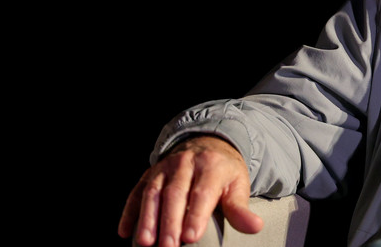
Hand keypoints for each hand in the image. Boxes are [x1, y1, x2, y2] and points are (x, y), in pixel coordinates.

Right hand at [119, 135, 262, 245]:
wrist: (207, 144)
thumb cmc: (223, 172)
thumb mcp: (238, 185)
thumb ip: (241, 209)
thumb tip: (255, 227)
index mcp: (211, 166)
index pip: (202, 192)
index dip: (196, 215)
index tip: (191, 237)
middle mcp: (185, 164)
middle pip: (175, 194)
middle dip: (169, 222)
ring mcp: (165, 168)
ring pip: (153, 192)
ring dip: (147, 218)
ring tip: (145, 242)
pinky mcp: (149, 174)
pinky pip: (136, 192)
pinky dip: (129, 212)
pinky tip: (125, 231)